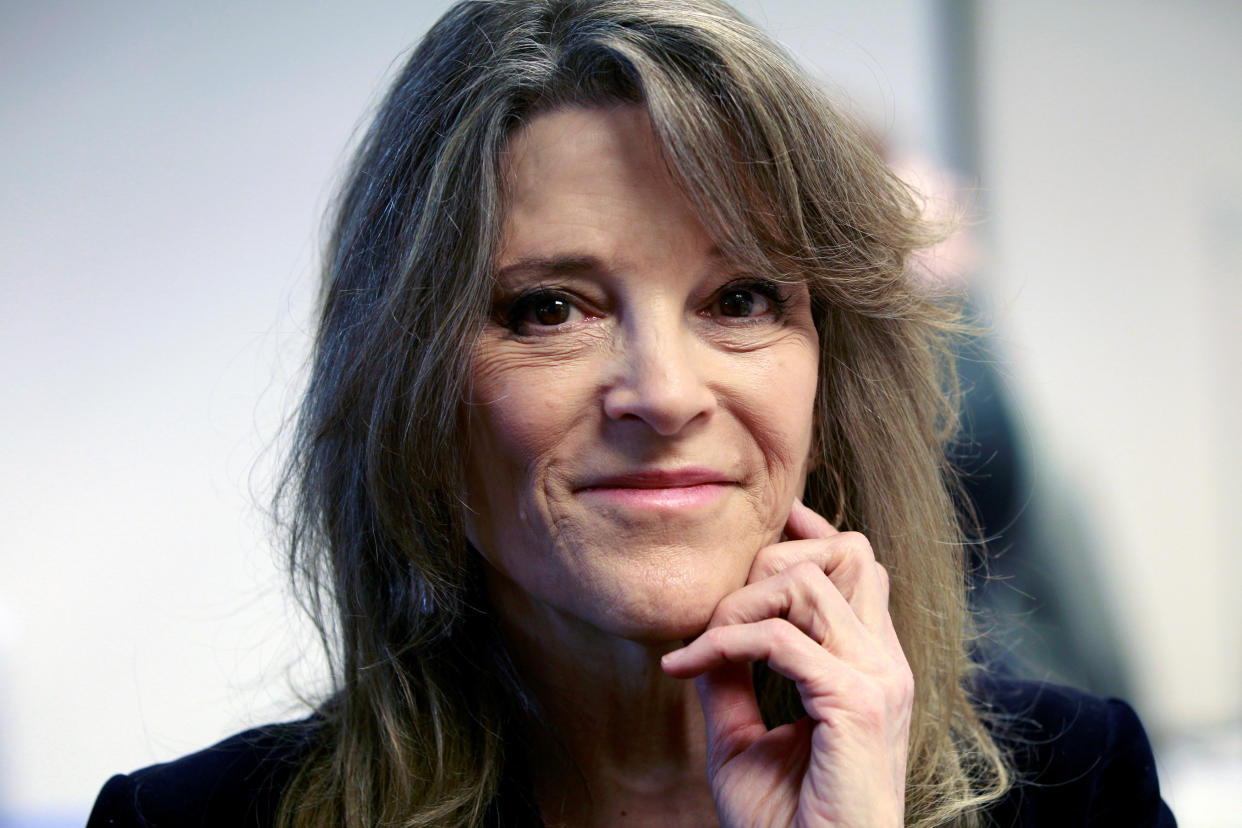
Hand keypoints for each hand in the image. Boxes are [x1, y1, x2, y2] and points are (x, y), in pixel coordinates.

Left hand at [661, 500, 912, 826]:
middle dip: (769, 562)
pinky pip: (777, 638)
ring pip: (805, 584)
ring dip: (739, 604)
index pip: (859, 566)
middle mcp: (884, 664)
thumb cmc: (788, 822)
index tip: (768, 523)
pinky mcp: (857, 702)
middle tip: (718, 614)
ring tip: (703, 645)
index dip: (813, 533)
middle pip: (843, 554)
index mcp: (872, 666)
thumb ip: (731, 679)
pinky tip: (690, 666)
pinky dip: (724, 642)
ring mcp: (878, 679)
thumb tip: (705, 633)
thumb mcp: (744, 738)